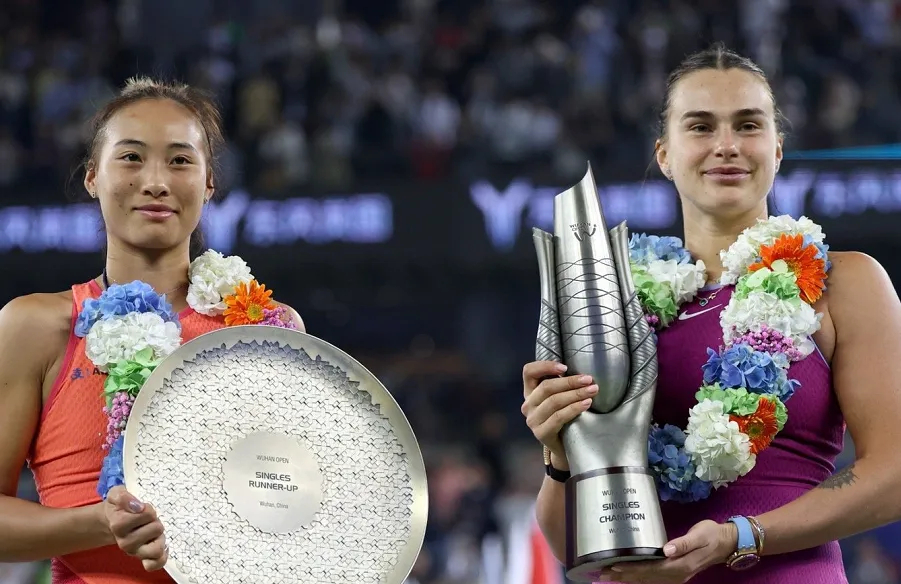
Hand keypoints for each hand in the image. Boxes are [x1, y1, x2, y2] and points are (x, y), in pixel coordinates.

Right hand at [102, 486, 168, 570]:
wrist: (112, 520)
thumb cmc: (118, 506)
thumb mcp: (117, 493)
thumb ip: (123, 496)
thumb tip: (137, 506)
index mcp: (118, 525)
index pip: (147, 514)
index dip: (148, 508)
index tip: (141, 507)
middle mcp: (125, 542)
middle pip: (157, 529)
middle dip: (155, 520)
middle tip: (147, 519)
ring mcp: (134, 552)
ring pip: (157, 548)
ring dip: (159, 537)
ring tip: (153, 531)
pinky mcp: (142, 558)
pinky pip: (155, 564)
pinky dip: (162, 556)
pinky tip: (162, 545)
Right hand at [521, 360, 597, 458]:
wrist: (563, 448)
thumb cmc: (564, 419)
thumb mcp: (559, 399)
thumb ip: (562, 386)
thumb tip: (582, 374)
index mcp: (529, 392)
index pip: (529, 372)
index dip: (545, 366)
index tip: (565, 367)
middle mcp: (528, 405)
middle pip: (546, 387)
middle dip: (570, 381)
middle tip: (588, 380)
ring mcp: (533, 420)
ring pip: (554, 401)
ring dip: (576, 394)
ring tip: (592, 390)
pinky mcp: (541, 433)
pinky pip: (559, 417)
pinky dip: (574, 408)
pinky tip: (586, 404)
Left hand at [597, 520, 736, 582]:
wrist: (726, 543)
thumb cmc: (711, 534)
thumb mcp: (699, 535)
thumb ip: (683, 543)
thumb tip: (666, 550)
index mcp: (680, 565)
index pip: (650, 569)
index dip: (631, 568)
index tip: (613, 565)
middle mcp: (676, 574)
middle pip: (646, 577)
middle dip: (623, 575)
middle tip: (602, 572)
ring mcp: (676, 576)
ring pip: (648, 579)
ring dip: (628, 578)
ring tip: (609, 575)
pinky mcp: (676, 572)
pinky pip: (654, 578)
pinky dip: (639, 577)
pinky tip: (628, 574)